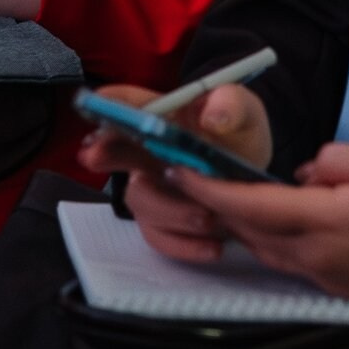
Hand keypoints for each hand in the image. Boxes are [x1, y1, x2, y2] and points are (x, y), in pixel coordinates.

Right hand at [78, 81, 276, 263]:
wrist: (254, 180)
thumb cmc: (239, 136)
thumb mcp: (245, 112)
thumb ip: (232, 104)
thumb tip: (212, 116)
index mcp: (165, 118)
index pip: (132, 104)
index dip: (112, 103)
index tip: (97, 102)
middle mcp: (149, 151)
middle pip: (116, 150)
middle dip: (104, 152)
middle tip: (95, 156)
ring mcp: (153, 188)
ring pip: (140, 202)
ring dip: (170, 211)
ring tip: (208, 217)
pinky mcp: (164, 221)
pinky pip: (159, 237)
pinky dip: (183, 244)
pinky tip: (211, 246)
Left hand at [173, 144, 348, 304]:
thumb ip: (332, 160)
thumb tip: (301, 174)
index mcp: (323, 221)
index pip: (252, 206)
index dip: (211, 191)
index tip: (180, 172)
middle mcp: (311, 254)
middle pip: (247, 230)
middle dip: (214, 205)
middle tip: (188, 174)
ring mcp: (317, 273)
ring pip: (260, 247)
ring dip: (235, 222)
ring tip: (216, 192)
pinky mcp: (325, 281)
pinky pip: (279, 257)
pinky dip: (259, 236)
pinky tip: (257, 217)